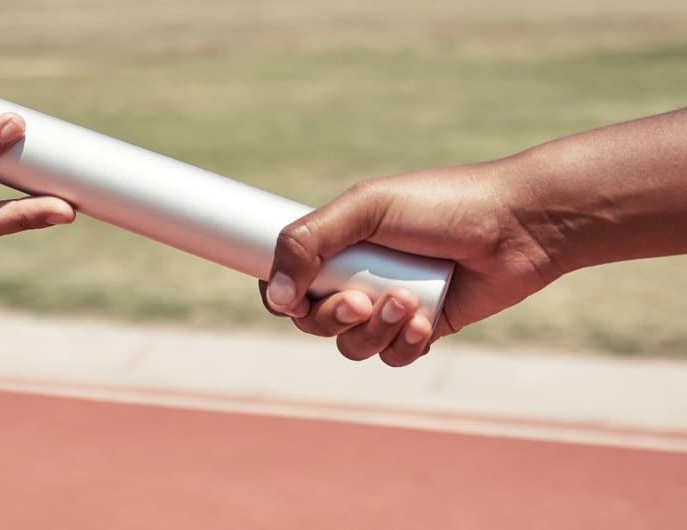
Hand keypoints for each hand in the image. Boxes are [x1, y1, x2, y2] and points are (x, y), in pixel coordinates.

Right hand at [259, 158, 557, 365]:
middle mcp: (358, 275)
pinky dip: (405, 343)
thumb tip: (275, 296)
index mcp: (338, 242)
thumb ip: (309, 242)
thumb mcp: (366, 209)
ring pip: (352, 344)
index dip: (282, 297)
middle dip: (331, 318)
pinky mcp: (421, 329)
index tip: (294, 299)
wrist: (518, 226)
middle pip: (313, 321)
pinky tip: (426, 321)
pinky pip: (392, 355)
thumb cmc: (442, 206)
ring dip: (375, 330)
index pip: (286, 280)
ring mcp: (389, 304)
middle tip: (359, 301)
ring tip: (409, 302)